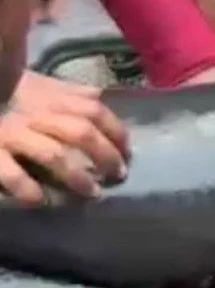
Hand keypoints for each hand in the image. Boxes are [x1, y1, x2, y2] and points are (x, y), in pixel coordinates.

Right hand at [0, 72, 128, 204]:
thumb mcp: (32, 86)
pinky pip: (12, 173)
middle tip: (118, 175)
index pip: (93, 108)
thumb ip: (64, 93)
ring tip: (92, 193)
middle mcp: (32, 112)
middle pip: (81, 132)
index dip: (116, 131)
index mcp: (47, 96)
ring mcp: (11, 133)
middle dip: (106, 155)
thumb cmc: (2, 97)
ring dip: (77, 176)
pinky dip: (28, 189)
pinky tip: (41, 201)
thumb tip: (98, 96)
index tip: (128, 152)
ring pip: (53, 154)